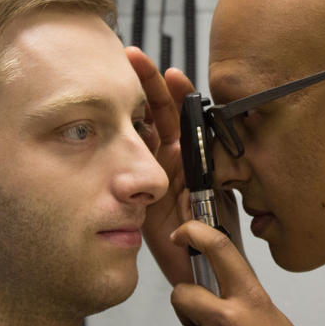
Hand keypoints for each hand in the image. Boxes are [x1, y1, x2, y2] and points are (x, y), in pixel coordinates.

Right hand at [126, 47, 194, 285]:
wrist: (200, 269)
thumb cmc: (218, 234)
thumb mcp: (217, 196)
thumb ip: (210, 171)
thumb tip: (195, 149)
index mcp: (198, 154)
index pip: (186, 114)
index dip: (177, 92)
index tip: (169, 73)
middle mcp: (174, 158)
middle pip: (159, 113)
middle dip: (147, 83)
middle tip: (133, 56)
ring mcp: (152, 172)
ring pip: (139, 131)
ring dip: (129, 104)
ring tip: (115, 75)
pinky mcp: (135, 191)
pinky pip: (123, 162)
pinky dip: (115, 140)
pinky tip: (105, 120)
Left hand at [170, 221, 324, 325]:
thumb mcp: (271, 317)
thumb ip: (243, 299)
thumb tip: (216, 286)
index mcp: (251, 299)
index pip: (219, 249)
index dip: (194, 232)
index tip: (182, 232)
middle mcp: (229, 320)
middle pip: (181, 294)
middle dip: (186, 305)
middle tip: (202, 317)